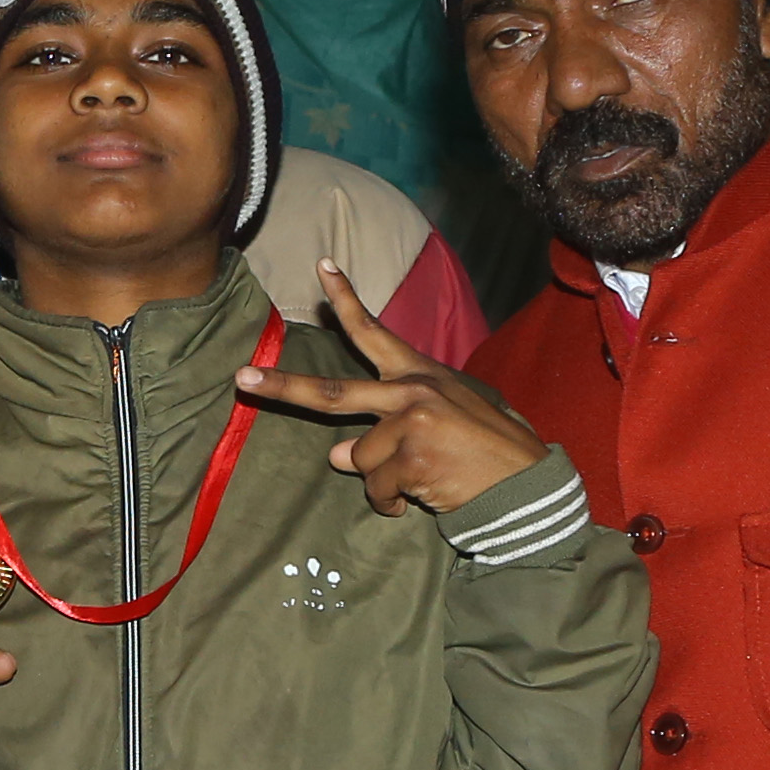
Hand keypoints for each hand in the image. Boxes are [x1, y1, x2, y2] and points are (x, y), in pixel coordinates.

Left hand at [237, 264, 548, 517]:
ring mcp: (410, 422)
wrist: (527, 484)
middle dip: (282, 387)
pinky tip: (427, 496)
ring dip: (382, 483)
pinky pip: (376, 489)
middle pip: (332, 392)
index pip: (375, 333)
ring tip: (422, 481)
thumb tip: (338, 453)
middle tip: (242, 379)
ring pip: (359, 460)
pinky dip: (393, 503)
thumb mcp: (444, 424)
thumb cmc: (488, 452)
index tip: (321, 267)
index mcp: (421, 374)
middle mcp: (412, 391)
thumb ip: (389, 429)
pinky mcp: (411, 456)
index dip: (345, 300)